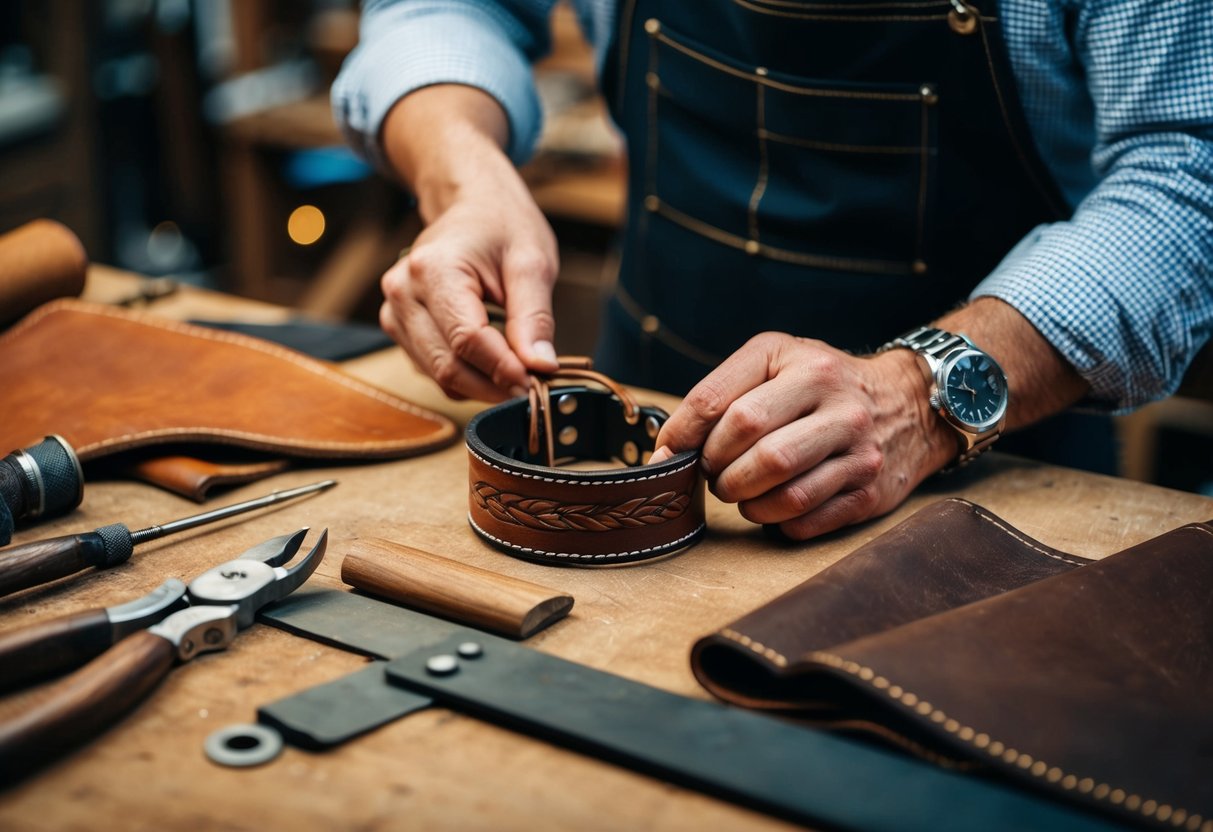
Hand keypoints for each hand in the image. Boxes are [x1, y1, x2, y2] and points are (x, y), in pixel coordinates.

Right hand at [380, 187, 558, 400]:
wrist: (471, 206)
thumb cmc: (502, 226)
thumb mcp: (532, 263)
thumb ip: (534, 317)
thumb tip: (540, 367)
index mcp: (434, 269)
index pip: (466, 339)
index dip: (503, 369)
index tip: (536, 383)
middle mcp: (403, 292)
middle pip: (448, 364)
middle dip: (494, 384)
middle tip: (534, 388)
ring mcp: (395, 311)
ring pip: (439, 374)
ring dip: (482, 385)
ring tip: (518, 371)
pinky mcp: (399, 327)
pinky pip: (434, 370)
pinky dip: (467, 377)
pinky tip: (493, 360)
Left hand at [652, 332, 953, 539]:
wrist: (908, 402)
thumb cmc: (821, 385)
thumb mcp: (775, 362)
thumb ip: (720, 395)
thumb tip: (666, 450)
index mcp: (799, 362)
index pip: (722, 403)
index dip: (684, 435)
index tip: (671, 451)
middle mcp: (835, 400)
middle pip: (755, 450)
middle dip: (719, 472)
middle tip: (714, 474)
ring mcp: (859, 448)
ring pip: (783, 493)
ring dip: (746, 502)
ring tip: (740, 492)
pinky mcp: (870, 490)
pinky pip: (806, 520)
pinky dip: (776, 521)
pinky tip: (773, 506)